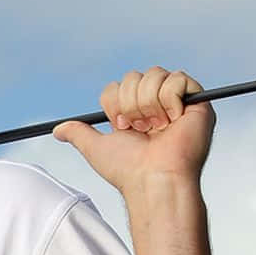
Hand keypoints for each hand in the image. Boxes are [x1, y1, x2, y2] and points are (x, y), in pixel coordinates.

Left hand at [53, 67, 215, 195]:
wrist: (153, 179)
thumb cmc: (127, 170)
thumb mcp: (95, 149)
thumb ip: (78, 134)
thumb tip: (57, 130)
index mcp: (136, 112)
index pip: (119, 85)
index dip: (115, 103)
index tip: (120, 126)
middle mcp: (157, 104)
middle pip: (135, 76)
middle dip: (129, 103)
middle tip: (137, 128)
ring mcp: (178, 102)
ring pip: (154, 74)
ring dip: (147, 104)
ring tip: (155, 127)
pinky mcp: (197, 101)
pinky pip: (177, 79)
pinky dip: (169, 101)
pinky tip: (173, 122)